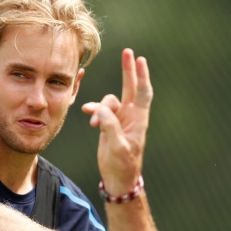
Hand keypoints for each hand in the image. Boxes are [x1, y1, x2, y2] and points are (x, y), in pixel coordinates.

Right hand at [82, 49, 151, 196]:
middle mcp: (131, 117)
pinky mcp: (109, 126)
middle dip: (128, 71)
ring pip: (109, 102)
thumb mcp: (117, 146)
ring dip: (100, 108)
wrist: (118, 179)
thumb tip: (101, 109)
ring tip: (93, 122)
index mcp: (138, 120)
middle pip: (130, 88)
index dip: (142, 76)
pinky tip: (87, 114)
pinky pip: (100, 112)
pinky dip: (94, 112)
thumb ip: (110, 126)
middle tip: (128, 52)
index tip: (140, 59)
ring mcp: (119, 120)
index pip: (143, 93)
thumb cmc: (123, 165)